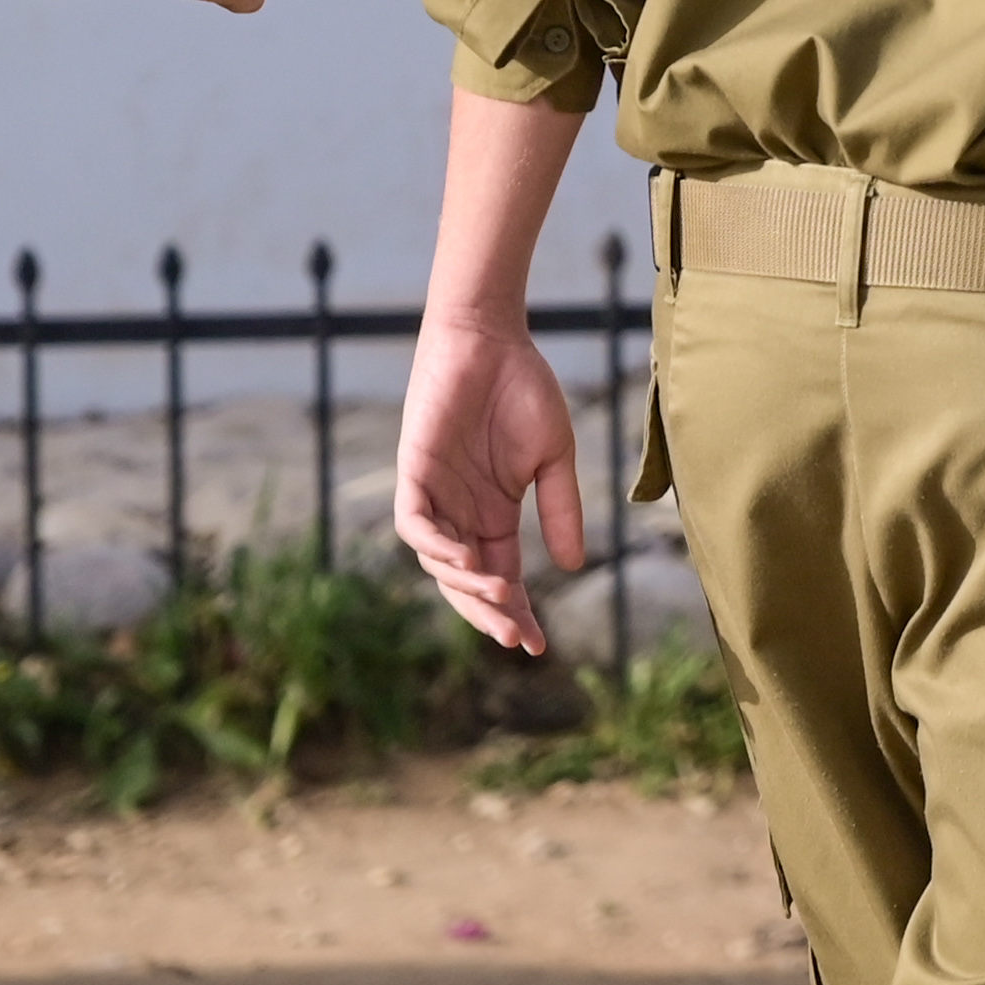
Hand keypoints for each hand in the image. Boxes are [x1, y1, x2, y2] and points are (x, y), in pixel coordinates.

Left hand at [393, 309, 585, 649]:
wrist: (492, 337)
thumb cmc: (523, 388)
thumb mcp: (553, 457)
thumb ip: (560, 510)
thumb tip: (571, 566)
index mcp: (494, 514)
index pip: (502, 579)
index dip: (517, 614)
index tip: (537, 647)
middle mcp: (460, 513)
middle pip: (466, 583)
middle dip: (488, 614)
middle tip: (516, 635)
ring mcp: (435, 494)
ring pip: (438, 562)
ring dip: (466, 586)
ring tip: (500, 597)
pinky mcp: (413, 470)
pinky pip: (414, 523)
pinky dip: (433, 547)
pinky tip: (464, 560)